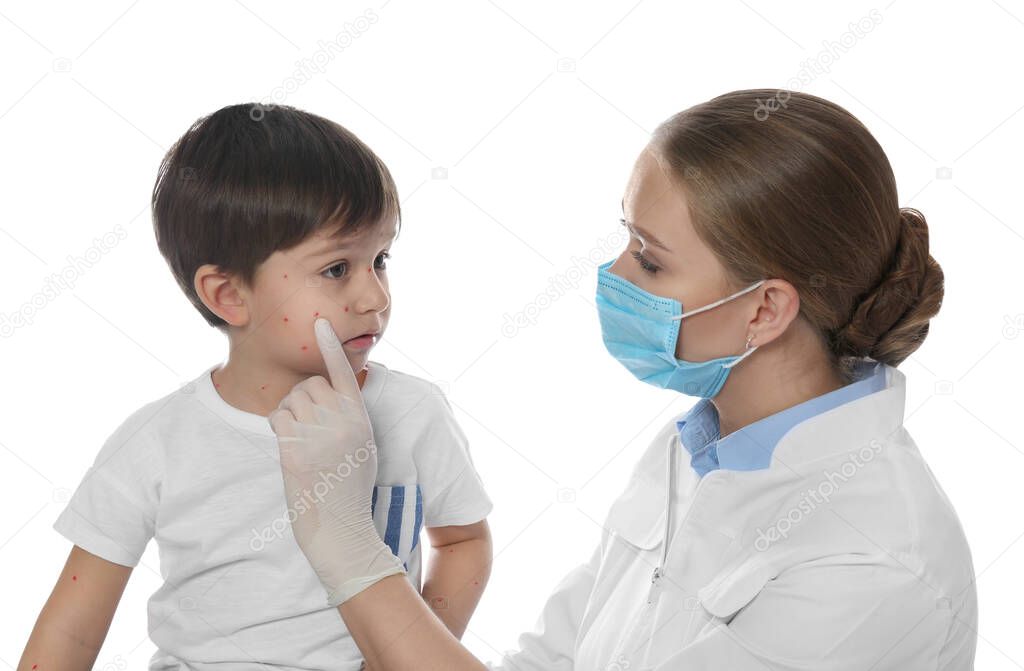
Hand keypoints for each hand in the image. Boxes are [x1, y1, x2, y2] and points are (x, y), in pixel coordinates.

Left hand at [268, 318, 405, 605]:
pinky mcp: (294, 449)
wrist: (342, 527)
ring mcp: (317, 435)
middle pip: (310, 385)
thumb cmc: (352, 489)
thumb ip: (351, 418)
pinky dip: (279, 427)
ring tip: (300, 438)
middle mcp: (341, 422)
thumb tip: (336, 395)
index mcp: (361, 419)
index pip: (344, 373)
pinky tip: (289, 446)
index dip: (330, 346)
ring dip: (288, 412)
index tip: (320, 323)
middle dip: (302, 398)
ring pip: (291, 399)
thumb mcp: (363, 447)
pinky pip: (278, 417)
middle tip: (306, 424)